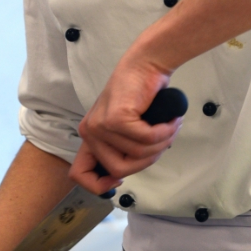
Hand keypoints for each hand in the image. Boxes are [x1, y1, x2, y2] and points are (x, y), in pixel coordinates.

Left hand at [70, 57, 181, 193]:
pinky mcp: (116, 118)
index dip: (100, 185)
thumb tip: (120, 177)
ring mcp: (101, 125)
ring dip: (161, 144)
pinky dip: (165, 132)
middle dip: (147, 161)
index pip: (79, 175)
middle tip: (161, 143)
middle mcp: (89, 132)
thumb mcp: (125, 129)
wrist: (145, 65)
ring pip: (138, 155)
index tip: (121, 179)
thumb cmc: (140, 97)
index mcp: (89, 138)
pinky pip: (147, 139)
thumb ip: (121, 150)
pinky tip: (170, 121)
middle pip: (119, 170)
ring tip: (169, 127)